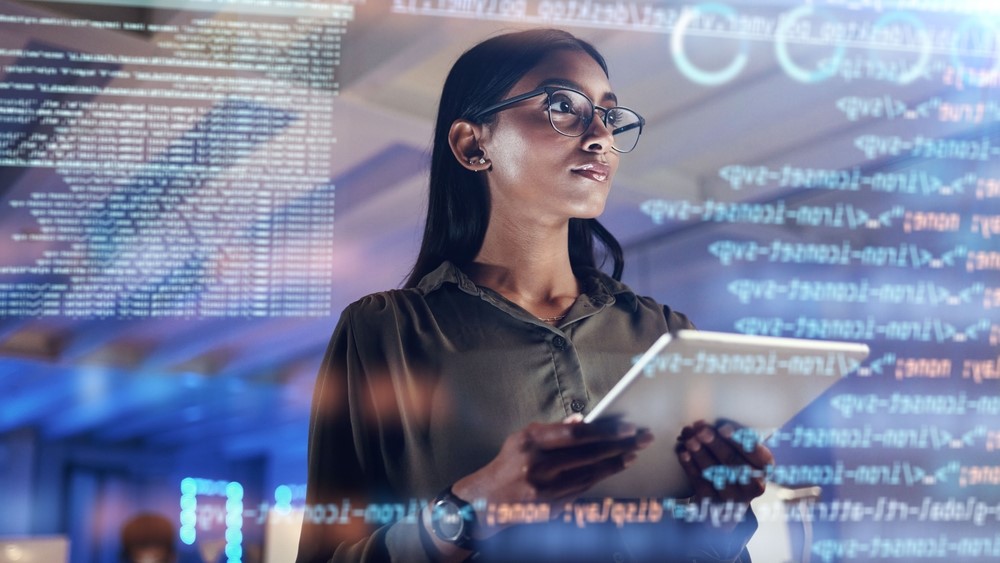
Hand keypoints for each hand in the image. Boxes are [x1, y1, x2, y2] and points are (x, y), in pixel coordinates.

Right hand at [452, 415, 652, 539]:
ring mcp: (546, 489)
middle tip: (641, 438)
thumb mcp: (523, 438)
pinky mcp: (552, 506)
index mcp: (530, 442)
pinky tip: (614, 468)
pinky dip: (601, 477)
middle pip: (589, 454)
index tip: (626, 427)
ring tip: (633, 453)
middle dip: (619, 445)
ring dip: (616, 463)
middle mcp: (538, 465)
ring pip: (591, 473)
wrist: (487, 500)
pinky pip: (583, 488)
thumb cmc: (509, 463)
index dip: (605, 430)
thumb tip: (583, 421)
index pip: (576, 434)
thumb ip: (553, 430)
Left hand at [675, 419, 772, 504]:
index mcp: (764, 467)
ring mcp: (733, 496)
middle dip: (715, 444)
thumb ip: (734, 436)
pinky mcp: (713, 503)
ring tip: (690, 439)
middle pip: (733, 462)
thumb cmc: (735, 463)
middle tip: (702, 431)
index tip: (723, 429)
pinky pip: (701, 483)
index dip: (739, 441)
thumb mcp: (743, 451)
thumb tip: (710, 423)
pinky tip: (684, 453)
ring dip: (700, 453)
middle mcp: (753, 485)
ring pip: (715, 473)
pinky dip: (691, 467)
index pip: (756, 454)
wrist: (727, 500)